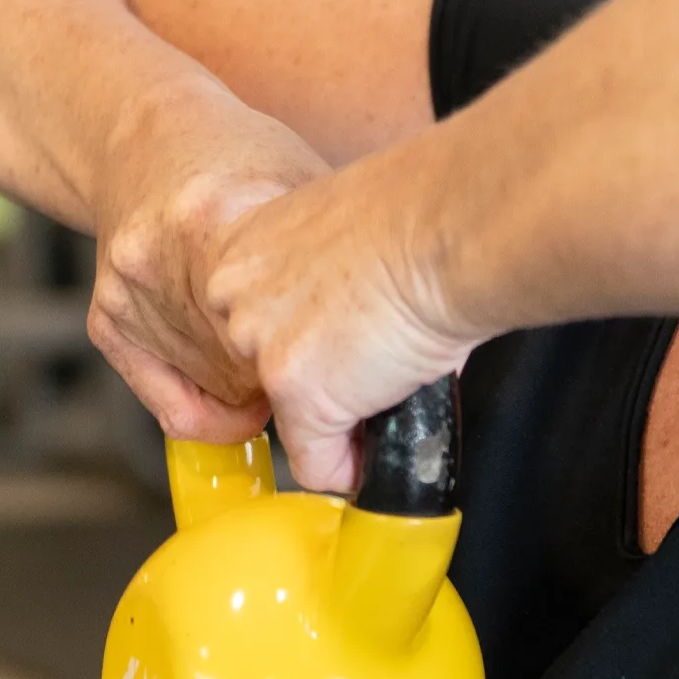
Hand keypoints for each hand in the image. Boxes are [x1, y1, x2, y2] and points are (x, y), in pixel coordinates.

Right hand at [84, 81, 330, 444]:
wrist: (143, 135)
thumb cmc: (236, 156)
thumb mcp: (304, 182)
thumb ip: (339, 251)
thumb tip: (422, 310)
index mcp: (211, 221)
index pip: (281, 340)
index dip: (337, 372)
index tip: (364, 380)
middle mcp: (161, 264)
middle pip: (254, 372)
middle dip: (303, 377)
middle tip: (333, 361)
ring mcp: (131, 299)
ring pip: (222, 396)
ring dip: (263, 390)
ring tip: (285, 351)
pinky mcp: (110, 323)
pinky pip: (174, 408)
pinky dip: (218, 411)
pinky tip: (246, 393)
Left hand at [198, 149, 475, 496]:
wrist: (446, 227)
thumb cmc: (419, 213)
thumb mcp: (340, 234)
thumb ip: (318, 281)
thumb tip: (342, 329)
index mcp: (239, 249)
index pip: (249, 320)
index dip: (299, 338)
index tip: (331, 341)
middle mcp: (233, 299)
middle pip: (261, 371)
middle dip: (316, 376)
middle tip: (370, 360)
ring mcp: (259, 349)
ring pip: (287, 418)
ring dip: (339, 415)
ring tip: (389, 384)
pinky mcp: (297, 392)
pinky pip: (317, 463)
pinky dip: (353, 465)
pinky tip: (386, 435)